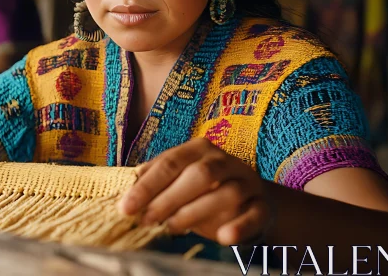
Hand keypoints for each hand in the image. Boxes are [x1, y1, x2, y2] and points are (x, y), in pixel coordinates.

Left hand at [117, 137, 272, 245]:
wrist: (249, 200)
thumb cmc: (202, 190)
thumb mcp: (178, 180)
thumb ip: (155, 181)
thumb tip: (126, 192)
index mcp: (199, 149)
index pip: (170, 162)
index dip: (147, 186)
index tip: (125, 207)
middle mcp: (224, 161)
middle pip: (199, 174)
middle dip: (169, 198)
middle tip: (146, 219)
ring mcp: (246, 182)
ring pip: (226, 193)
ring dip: (196, 212)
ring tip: (172, 228)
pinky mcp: (262, 205)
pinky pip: (254, 215)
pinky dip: (240, 227)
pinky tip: (224, 237)